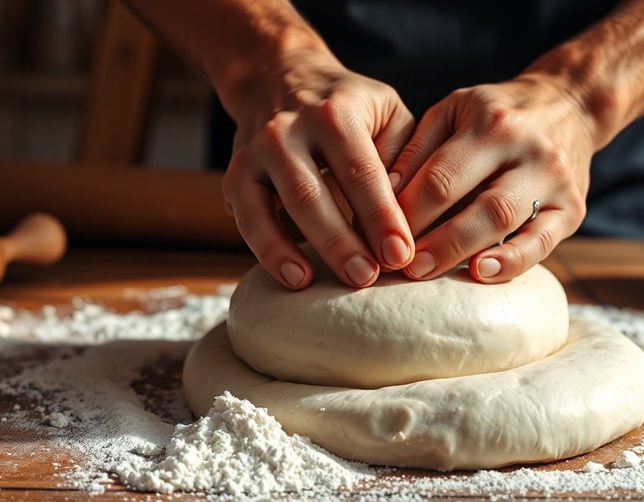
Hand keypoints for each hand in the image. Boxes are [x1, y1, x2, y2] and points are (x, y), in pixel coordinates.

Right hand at [222, 52, 416, 289]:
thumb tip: (408, 213)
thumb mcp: (387, 110)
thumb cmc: (349, 106)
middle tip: (367, 278)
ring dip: (297, 250)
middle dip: (340, 241)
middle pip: (312, 194)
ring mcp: (256, 153)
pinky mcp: (235, 175)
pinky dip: (267, 251)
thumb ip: (402, 156)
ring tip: (321, 284)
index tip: (401, 254)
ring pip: (275, 207)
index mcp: (334, 113)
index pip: (361, 172)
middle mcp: (288, 130)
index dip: (381, 216)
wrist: (279, 75)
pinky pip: (248, 219)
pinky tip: (294, 278)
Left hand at [390, 74, 595, 282]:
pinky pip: (543, 243)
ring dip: (463, 252)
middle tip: (403, 264)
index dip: (409, 211)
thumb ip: (417, 149)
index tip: (382, 236)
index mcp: (492, 123)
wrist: (569, 105)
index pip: (442, 176)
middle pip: (478, 203)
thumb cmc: (495, 113)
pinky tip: (482, 273)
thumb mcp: (452, 110)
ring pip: (508, 223)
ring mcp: (555, 180)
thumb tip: (385, 196)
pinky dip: (513, 262)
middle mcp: (529, 150)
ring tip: (428, 272)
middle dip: (436, 239)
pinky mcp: (572, 208)